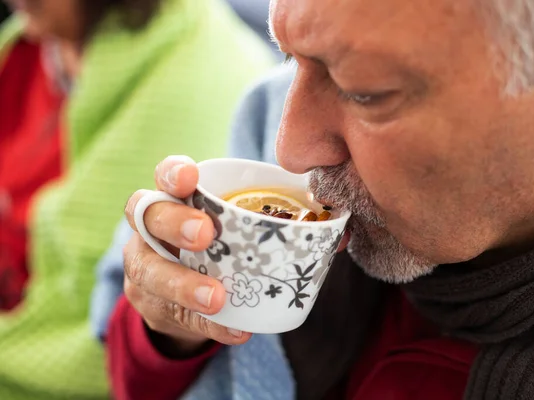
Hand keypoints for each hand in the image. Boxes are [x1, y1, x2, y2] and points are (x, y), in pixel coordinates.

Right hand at [123, 156, 251, 356]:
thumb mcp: (234, 228)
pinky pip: (178, 317)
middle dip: (175, 222)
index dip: (172, 172)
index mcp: (174, 200)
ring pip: (149, 271)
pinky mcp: (155, 306)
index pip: (165, 176)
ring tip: (216, 299)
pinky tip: (236, 330)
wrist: (187, 298)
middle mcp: (152, 230)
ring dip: (184, 284)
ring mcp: (146, 268)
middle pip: (149, 216)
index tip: (190, 177)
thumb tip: (328, 230)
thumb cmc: (219, 248)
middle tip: (205, 235)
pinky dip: (210, 325)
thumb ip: (266, 221)